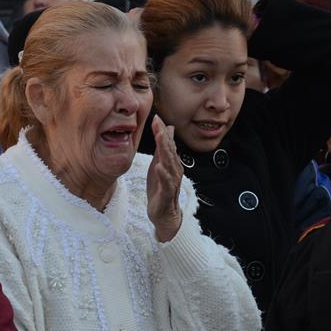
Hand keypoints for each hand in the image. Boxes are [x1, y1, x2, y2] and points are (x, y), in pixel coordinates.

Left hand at [146, 114, 182, 242]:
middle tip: (158, 123)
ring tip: (160, 139)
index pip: (167, 143)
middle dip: (164, 136)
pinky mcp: (167, 193)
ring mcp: (171, 181)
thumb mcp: (159, 163)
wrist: (164, 213)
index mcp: (171, 162)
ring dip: (165, 151)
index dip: (162, 130)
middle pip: (169, 150)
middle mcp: (174, 169)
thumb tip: (167, 128)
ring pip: (169, 164)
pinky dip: (163, 174)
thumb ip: (162, 147)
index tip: (156, 117)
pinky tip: (159, 167)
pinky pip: (166, 183)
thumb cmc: (161, 187)